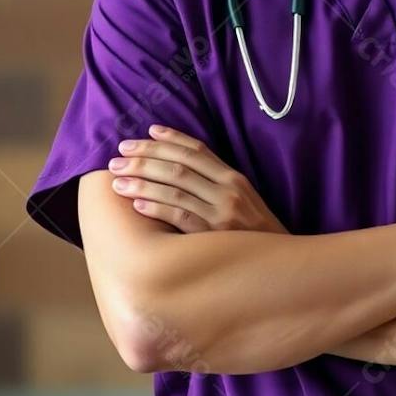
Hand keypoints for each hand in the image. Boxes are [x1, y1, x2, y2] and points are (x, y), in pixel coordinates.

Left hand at [108, 123, 288, 234]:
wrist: (278, 263)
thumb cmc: (253, 232)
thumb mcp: (242, 199)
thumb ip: (216, 183)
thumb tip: (178, 169)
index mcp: (234, 177)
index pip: (196, 150)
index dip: (169, 139)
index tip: (145, 132)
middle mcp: (228, 190)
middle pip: (180, 166)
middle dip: (146, 158)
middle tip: (118, 156)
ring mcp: (222, 212)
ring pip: (176, 189)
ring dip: (143, 182)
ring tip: (117, 180)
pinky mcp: (214, 235)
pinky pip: (181, 217)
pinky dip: (158, 208)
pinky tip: (136, 205)